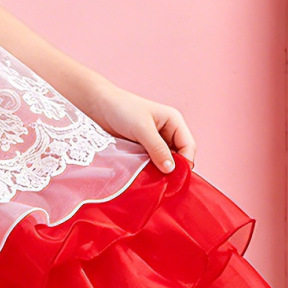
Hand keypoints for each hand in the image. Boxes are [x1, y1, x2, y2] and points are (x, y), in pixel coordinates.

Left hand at [80, 78, 195, 172]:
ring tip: (152, 180)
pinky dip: (149, 169)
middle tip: (163, 182)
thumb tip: (171, 169)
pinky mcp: (142, 148)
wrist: (98, 105)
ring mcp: (154, 141)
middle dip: (172, 169)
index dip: (185, 162)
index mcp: (174, 122)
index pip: (188, 146)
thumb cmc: (122, 109)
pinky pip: (151, 162)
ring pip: (164, 161)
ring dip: (159, 170)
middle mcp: (167, 132)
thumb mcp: (142, 129)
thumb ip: (157, 149)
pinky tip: (143, 175)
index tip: (175, 177)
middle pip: (178, 156)